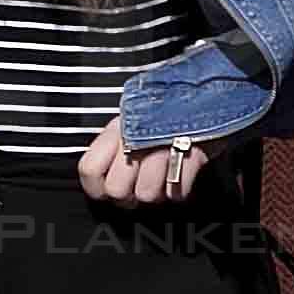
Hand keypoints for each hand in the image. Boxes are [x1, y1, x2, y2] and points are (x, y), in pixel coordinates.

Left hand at [73, 119, 215, 206]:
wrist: (204, 98)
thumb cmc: (165, 113)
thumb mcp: (130, 123)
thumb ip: (111, 148)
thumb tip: (98, 179)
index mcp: (116, 130)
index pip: (89, 170)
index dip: (96, 188)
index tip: (105, 191)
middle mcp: (134, 139)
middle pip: (116, 189)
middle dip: (128, 195)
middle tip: (138, 187)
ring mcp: (162, 148)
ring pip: (146, 194)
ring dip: (156, 193)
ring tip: (161, 180)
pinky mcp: (192, 157)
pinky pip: (176, 193)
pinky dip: (179, 191)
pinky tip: (178, 177)